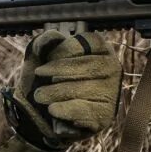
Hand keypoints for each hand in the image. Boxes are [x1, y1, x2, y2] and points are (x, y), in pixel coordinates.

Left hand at [11, 30, 122, 144]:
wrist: (42, 115)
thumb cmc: (45, 81)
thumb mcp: (39, 59)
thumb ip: (43, 43)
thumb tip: (54, 36)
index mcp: (100, 49)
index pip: (90, 41)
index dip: (66, 48)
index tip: (47, 57)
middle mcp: (111, 68)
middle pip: (86, 65)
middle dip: (58, 70)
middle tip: (38, 75)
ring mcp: (111, 92)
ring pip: (83, 89)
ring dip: (56, 92)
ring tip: (40, 96)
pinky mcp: (106, 115)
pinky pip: (85, 110)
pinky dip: (65, 110)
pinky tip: (53, 109)